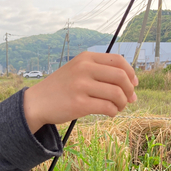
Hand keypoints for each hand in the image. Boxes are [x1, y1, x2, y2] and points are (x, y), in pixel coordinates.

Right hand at [23, 52, 137, 132]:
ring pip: (116, 93)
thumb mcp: (77, 70)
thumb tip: (132, 86)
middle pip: (121, 76)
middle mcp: (84, 69)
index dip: (131, 73)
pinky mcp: (79, 104)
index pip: (118, 60)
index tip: (133, 84)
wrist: (37, 102)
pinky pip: (107, 107)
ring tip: (118, 107)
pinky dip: (114, 111)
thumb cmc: (61, 88)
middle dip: (130, 90)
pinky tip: (111, 113)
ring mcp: (81, 86)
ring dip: (123, 103)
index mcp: (85, 58)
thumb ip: (100, 72)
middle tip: (129, 99)